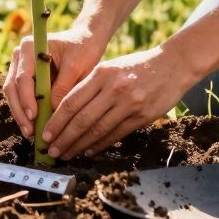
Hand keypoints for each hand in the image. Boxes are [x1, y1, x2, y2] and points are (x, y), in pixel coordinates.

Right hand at [3, 26, 104, 138]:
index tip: (34, 116)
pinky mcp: (25, 78)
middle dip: (20, 111)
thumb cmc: (82, 50)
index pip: (22, 77)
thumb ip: (63, 87)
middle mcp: (20, 56)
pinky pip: (20, 97)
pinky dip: (25, 112)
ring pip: (13, 94)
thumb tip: (51, 110)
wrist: (85, 40)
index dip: (26, 99)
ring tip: (30, 134)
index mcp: (30, 48)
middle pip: (12, 87)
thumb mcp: (76, 66)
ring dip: (20, 115)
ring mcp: (20, 66)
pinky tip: (33, 127)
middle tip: (30, 132)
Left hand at [40, 45, 196, 160]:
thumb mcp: (110, 68)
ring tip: (66, 154)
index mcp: (101, 74)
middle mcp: (113, 89)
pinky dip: (99, 145)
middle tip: (51, 151)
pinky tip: (88, 151)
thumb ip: (90, 86)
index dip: (56, 121)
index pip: (71, 101)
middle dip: (63, 138)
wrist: (173, 64)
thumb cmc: (137, 66)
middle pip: (81, 119)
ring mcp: (128, 104)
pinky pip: (115, 134)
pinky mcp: (141, 116)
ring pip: (96, 130)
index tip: (45, 134)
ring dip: (78, 146)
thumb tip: (66, 111)